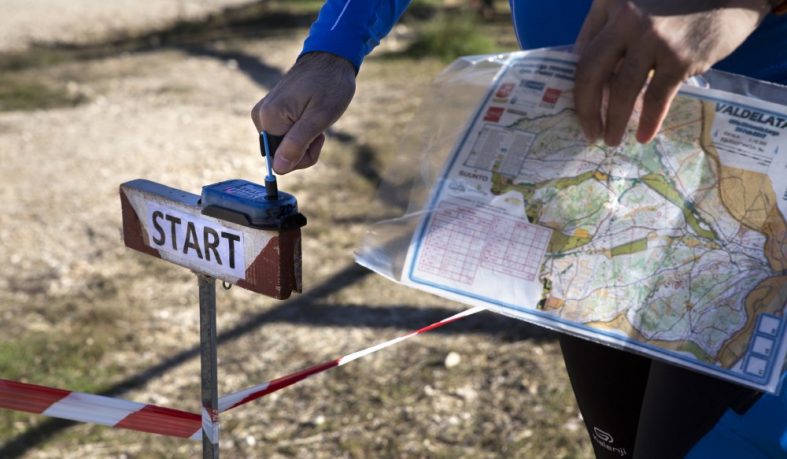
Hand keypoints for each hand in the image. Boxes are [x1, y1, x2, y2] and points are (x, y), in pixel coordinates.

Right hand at [251, 52, 355, 173]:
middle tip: (319, 128)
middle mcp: (260, 116)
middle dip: (305, 148)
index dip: (303, 155)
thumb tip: (277, 169)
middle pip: (280, 155)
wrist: (330, 58)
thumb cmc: (329, 85)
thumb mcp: (319, 118)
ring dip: (305, 140)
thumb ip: (296, 144)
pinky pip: (283, 135)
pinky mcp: (270, 112)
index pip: (279, 160)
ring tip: (316, 118)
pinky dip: (301, 132)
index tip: (318, 137)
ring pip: (283, 146)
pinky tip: (310, 116)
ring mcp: (263, 113)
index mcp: (269, 118)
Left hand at [574, 0, 769, 145]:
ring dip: (613, 121)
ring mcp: (652, 37)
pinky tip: (644, 136)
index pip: (582, 52)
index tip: (577, 108)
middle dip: (585, 108)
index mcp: (611, 3)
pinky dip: (648, 121)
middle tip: (588, 131)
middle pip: (590, 72)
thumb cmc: (680, 3)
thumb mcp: (637, 3)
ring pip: (620, 89)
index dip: (576, 85)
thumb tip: (592, 77)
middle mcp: (626, 18)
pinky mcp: (679, 56)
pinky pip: (655, 97)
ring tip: (612, 139)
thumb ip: (611, 28)